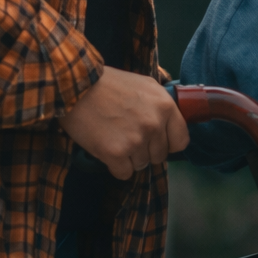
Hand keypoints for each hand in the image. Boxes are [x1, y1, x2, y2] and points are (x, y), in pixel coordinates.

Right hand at [60, 66, 189, 179]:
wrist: (76, 87)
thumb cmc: (108, 84)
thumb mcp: (144, 85)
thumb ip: (160, 105)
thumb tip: (169, 124)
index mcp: (165, 106)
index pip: (181, 140)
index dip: (168, 143)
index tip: (156, 140)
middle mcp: (154, 124)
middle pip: (159, 156)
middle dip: (145, 150)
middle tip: (126, 134)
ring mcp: (136, 140)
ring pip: (141, 165)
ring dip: (128, 157)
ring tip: (113, 137)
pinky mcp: (116, 154)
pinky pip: (124, 173)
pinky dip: (115, 166)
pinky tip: (105, 147)